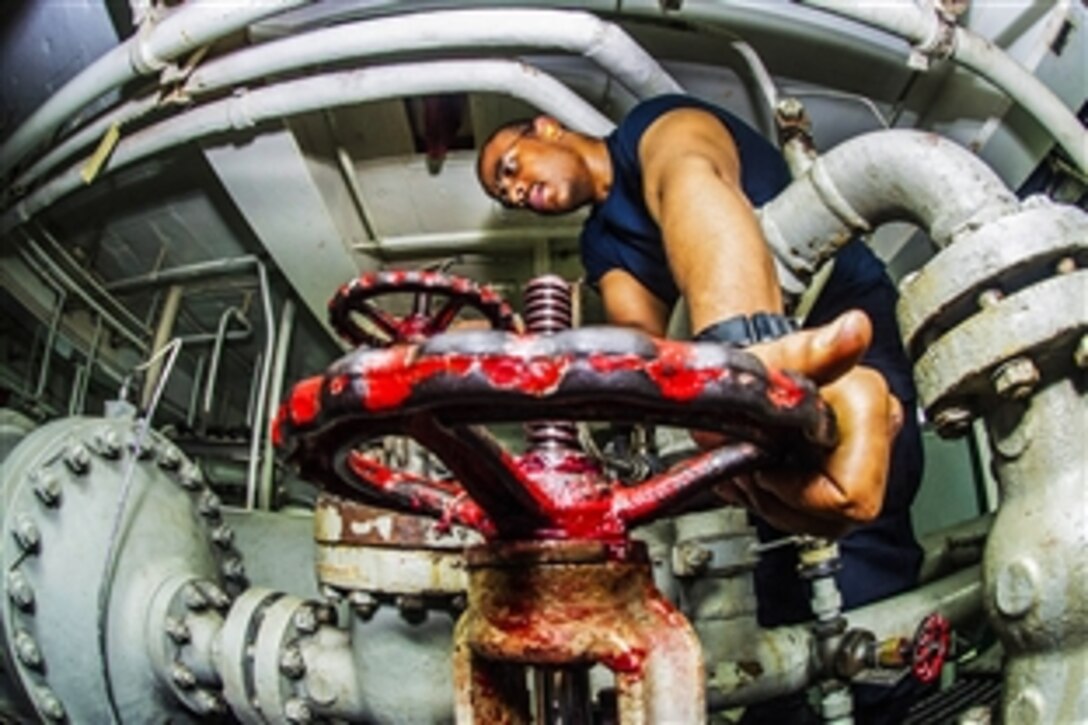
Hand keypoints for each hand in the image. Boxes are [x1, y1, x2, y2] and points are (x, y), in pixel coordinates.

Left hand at [697, 310, 902, 537]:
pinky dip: (772, 501)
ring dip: (773, 500)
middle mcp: (877, 445)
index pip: (850, 497)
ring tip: (758, 462)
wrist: (753, 377)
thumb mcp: (777, 358)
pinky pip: (804, 520)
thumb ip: (815, 347)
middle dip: (782, 498)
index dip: (798, 489)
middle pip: (833, 517)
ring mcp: (862, 471)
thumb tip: (854, 329)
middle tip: (757, 461)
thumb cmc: (765, 368)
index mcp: (874, 412)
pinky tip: (764, 471)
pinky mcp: (840, 490)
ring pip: (817, 523)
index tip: (770, 460)